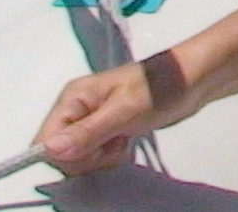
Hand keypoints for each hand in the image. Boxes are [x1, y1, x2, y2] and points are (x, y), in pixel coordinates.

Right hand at [38, 50, 189, 175]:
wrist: (193, 79)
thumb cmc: (160, 88)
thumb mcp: (124, 111)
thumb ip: (87, 132)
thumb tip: (50, 150)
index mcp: (72, 98)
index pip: (44, 140)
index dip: (65, 154)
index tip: (94, 149)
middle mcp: (76, 109)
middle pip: (60, 154)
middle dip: (87, 157)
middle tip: (115, 141)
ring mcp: (90, 121)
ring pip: (77, 158)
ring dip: (101, 158)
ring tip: (123, 138)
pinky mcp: (104, 130)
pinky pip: (94, 156)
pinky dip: (109, 156)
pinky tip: (126, 141)